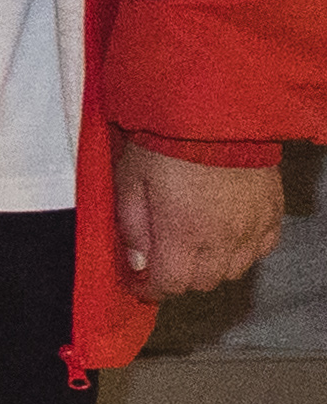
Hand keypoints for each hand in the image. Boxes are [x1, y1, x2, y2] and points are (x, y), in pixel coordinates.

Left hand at [116, 133, 290, 298]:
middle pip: (203, 282)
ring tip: (194, 247)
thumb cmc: (163, 143)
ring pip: (234, 271)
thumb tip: (137, 264)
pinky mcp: (273, 212)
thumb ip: (132, 227)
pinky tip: (227, 235)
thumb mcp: (130, 181)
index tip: (138, 282)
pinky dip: (243, 250)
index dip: (150, 289)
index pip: (170, 284)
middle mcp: (223, 239)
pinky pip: (261, 248)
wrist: (215, 113)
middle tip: (163, 259)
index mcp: (184, 234)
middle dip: (178, 277)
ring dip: (211, 267)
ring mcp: (253, 227)